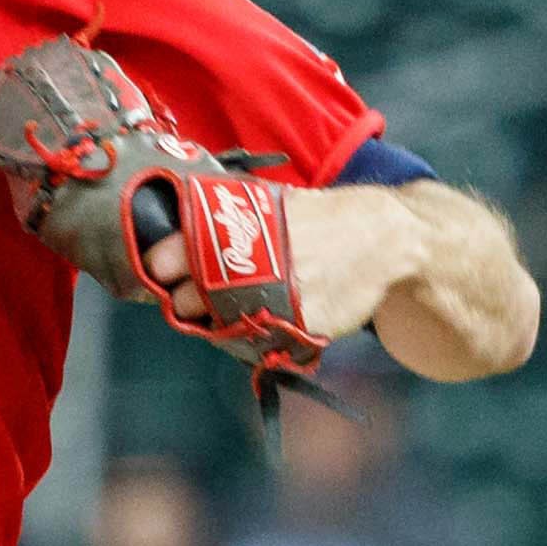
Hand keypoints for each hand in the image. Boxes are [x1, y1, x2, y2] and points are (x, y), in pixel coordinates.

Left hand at [143, 172, 421, 348]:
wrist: (383, 238)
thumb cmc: (322, 217)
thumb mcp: (271, 203)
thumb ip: (226, 218)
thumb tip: (180, 236)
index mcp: (234, 228)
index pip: (169, 258)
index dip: (163, 268)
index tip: (164, 272)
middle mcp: (249, 264)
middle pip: (186, 300)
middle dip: (187, 300)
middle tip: (198, 295)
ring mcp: (272, 299)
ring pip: (219, 326)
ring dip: (219, 320)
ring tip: (237, 304)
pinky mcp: (297, 326)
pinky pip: (260, 342)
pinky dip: (257, 335)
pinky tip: (269, 317)